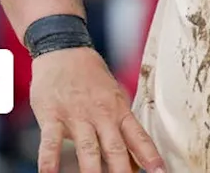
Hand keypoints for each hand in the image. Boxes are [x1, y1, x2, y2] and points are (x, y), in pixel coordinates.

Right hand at [30, 46, 165, 172]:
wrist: (64, 50)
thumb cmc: (90, 77)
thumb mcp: (112, 96)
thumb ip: (119, 125)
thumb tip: (132, 155)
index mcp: (118, 110)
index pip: (138, 137)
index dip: (150, 156)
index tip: (160, 172)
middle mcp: (101, 114)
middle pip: (115, 147)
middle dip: (122, 170)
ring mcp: (76, 115)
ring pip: (88, 148)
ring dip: (92, 171)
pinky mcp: (52, 116)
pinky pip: (50, 142)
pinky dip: (49, 160)